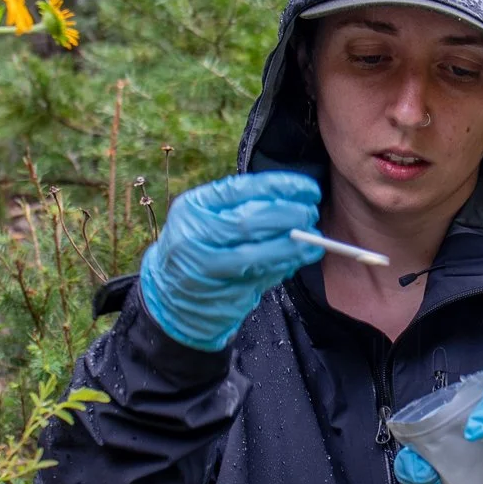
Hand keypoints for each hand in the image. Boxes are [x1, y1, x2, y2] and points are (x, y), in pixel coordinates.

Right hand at [137, 172, 323, 350]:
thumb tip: (294, 199)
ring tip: (313, 241)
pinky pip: (258, 279)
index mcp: (192, 208)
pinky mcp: (219, 296)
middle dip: (287, 217)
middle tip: (310, 214)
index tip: (308, 188)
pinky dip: (282, 268)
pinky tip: (296, 260)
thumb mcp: (207, 217)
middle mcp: (193, 237)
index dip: (279, 187)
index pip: (240, 190)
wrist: (169, 296)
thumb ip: (243, 206)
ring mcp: (204, 270)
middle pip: (247, 223)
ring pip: (254, 256)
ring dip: (291, 247)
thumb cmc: (198, 247)